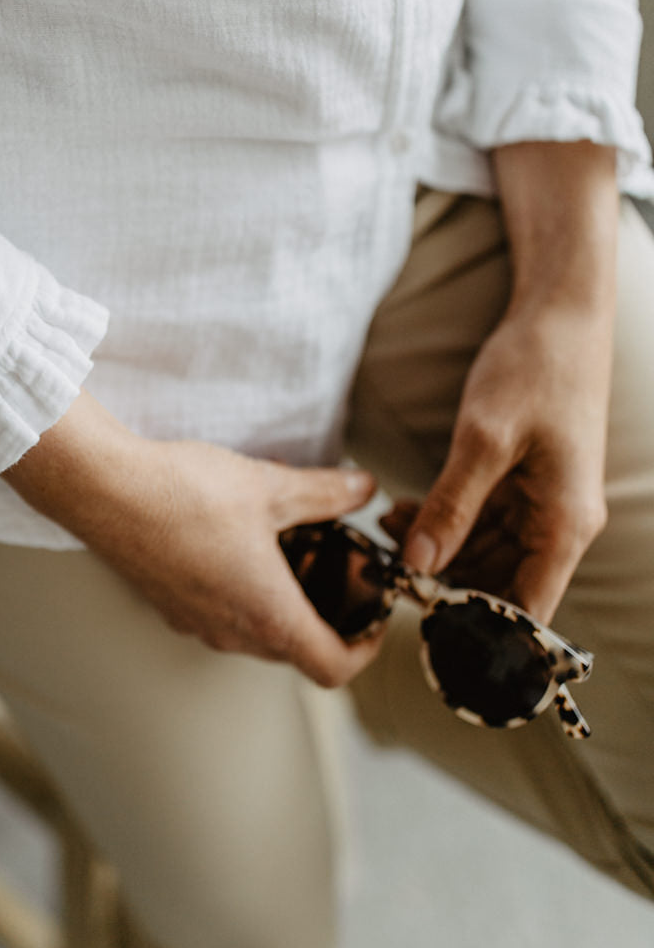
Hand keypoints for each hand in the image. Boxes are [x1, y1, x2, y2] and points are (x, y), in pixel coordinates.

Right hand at [4, 391, 384, 686]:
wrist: (103, 491)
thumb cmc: (184, 493)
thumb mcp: (271, 486)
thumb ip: (326, 493)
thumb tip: (364, 489)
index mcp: (268, 615)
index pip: (333, 668)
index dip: (365, 650)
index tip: (374, 617)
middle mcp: (231, 632)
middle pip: (296, 653)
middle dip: (325, 620)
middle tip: (340, 574)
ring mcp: (195, 623)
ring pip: (255, 636)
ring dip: (280, 608)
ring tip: (292, 555)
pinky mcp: (168, 606)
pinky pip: (219, 618)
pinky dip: (242, 596)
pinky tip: (240, 546)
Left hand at [400, 141, 617, 624]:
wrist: (561, 314)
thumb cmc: (534, 368)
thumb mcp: (484, 438)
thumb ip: (452, 505)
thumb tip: (421, 565)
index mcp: (563, 525)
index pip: (525, 611)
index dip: (478, 632)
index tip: (424, 633)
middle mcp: (559, 524)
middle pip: (501, 586)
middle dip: (444, 583)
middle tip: (384, 568)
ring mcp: (542, 504)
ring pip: (487, 555)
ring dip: (438, 552)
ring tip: (386, 532)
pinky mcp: (524, 484)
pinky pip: (484, 523)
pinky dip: (445, 523)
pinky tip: (403, 514)